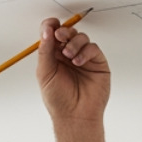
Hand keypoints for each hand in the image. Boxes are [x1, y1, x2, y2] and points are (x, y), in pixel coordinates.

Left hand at [36, 18, 109, 141]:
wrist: (75, 115)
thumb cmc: (58, 99)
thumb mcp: (44, 73)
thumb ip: (45, 51)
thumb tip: (47, 31)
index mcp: (53, 56)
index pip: (51, 34)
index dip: (50, 26)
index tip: (50, 25)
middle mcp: (68, 54)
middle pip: (67, 32)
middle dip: (63, 31)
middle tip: (60, 36)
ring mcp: (83, 57)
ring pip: (81, 37)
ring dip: (74, 43)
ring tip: (69, 56)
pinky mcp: (97, 62)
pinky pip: (93, 48)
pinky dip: (85, 51)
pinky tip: (78, 62)